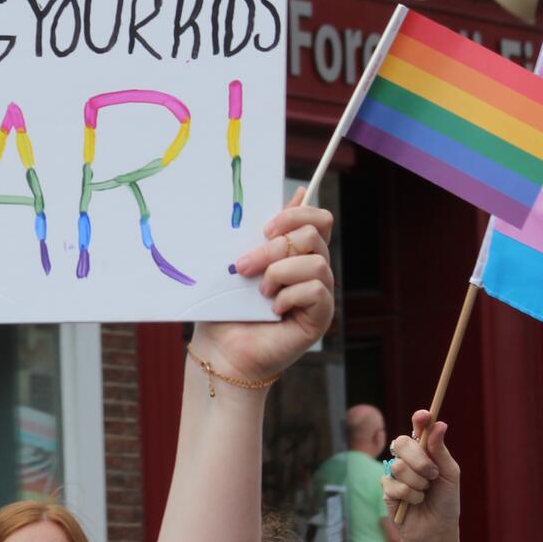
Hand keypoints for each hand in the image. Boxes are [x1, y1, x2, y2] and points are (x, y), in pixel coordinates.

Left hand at [191, 194, 336, 384]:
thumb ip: (265, 233)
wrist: (222, 348)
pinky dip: (288, 296)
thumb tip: (295, 193)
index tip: (265, 228)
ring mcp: (320, 294)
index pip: (318, 219)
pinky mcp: (320, 317)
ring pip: (316, 263)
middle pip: (313, 235)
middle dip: (274, 247)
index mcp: (296, 252)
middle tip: (244, 266)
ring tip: (260, 291)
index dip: (297, 214)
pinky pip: (316, 290)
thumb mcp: (242, 261)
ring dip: (279, 273)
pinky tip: (272, 309)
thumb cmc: (228, 305)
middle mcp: (314, 270)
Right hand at [382, 411, 460, 541]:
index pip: (418, 429)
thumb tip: (439, 424)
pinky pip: (394, 484)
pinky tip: (414, 502)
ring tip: (425, 493)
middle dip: (419, 460)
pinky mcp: (386, 488)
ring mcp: (394, 472)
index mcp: (424, 451)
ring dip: (418, 483)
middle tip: (432, 475)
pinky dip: (410, 495)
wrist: (437, 530)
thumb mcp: (450, 476)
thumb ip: (441, 451)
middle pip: (402, 442)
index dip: (419, 420)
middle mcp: (407, 458)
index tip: (425, 415)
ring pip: (399, 466)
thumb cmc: (446, 502)